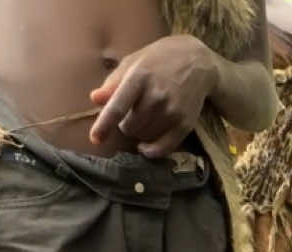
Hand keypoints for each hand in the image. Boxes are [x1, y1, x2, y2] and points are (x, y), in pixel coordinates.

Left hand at [89, 36, 215, 157]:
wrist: (196, 62)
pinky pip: (162, 148)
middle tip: (132, 113)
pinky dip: (151, 150)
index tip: (95, 139)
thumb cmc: (158, 61)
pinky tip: (145, 146)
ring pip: (143, 137)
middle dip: (125, 124)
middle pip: (129, 127)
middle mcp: (156, 95)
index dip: (105, 125)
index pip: (118, 106)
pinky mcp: (184, 124)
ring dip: (139, 133)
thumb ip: (113, 82)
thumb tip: (95, 99)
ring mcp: (172, 111)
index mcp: (139, 76)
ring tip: (144, 118)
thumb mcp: (133, 62)